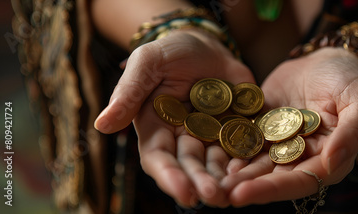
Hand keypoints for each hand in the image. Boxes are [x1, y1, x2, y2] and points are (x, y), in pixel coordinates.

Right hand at [94, 29, 254, 206]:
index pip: (158, 157)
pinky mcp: (235, 127)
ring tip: (236, 192)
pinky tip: (256, 172)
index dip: (170, 176)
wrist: (205, 44)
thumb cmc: (170, 52)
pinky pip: (243, 147)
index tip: (184, 192)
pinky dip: (248, 160)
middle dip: (201, 182)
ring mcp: (210, 135)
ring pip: (217, 162)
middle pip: (190, 165)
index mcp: (156, 127)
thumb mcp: (147, 63)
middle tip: (215, 197)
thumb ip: (129, 92)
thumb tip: (102, 125)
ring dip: (225, 179)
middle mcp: (182, 137)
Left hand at [220, 48, 357, 205]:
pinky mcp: (264, 127)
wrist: (328, 56)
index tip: (242, 195)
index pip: (299, 181)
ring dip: (231, 173)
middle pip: (272, 177)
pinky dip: (227, 147)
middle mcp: (302, 157)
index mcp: (328, 159)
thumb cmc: (350, 77)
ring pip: (254, 162)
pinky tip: (206, 153)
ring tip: (205, 179)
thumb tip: (334, 163)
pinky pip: (245, 139)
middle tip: (215, 194)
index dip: (271, 189)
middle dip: (244, 186)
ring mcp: (281, 143)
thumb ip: (352, 131)